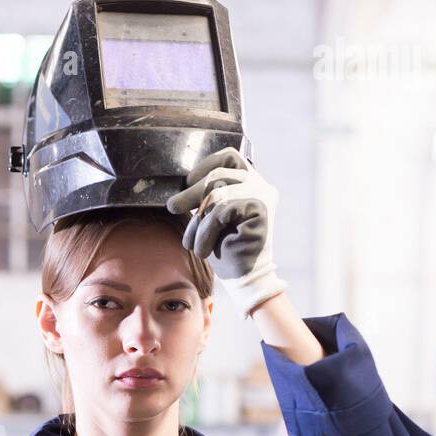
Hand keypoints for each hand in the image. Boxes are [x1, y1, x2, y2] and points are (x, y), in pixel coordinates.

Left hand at [166, 148, 286, 319]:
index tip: (186, 182)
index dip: (205, 165)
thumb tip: (178, 189)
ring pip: (216, 192)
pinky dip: (207, 231)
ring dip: (199, 221)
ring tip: (193, 244)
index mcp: (249, 182)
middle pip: (218, 172)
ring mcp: (262, 194)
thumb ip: (202, 198)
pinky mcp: (260, 207)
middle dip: (191, 192)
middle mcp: (260, 184)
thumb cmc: (225, 251)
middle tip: (173, 207)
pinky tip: (203, 249)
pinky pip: (221, 210)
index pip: (228, 157)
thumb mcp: (208, 218)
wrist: (242, 279)